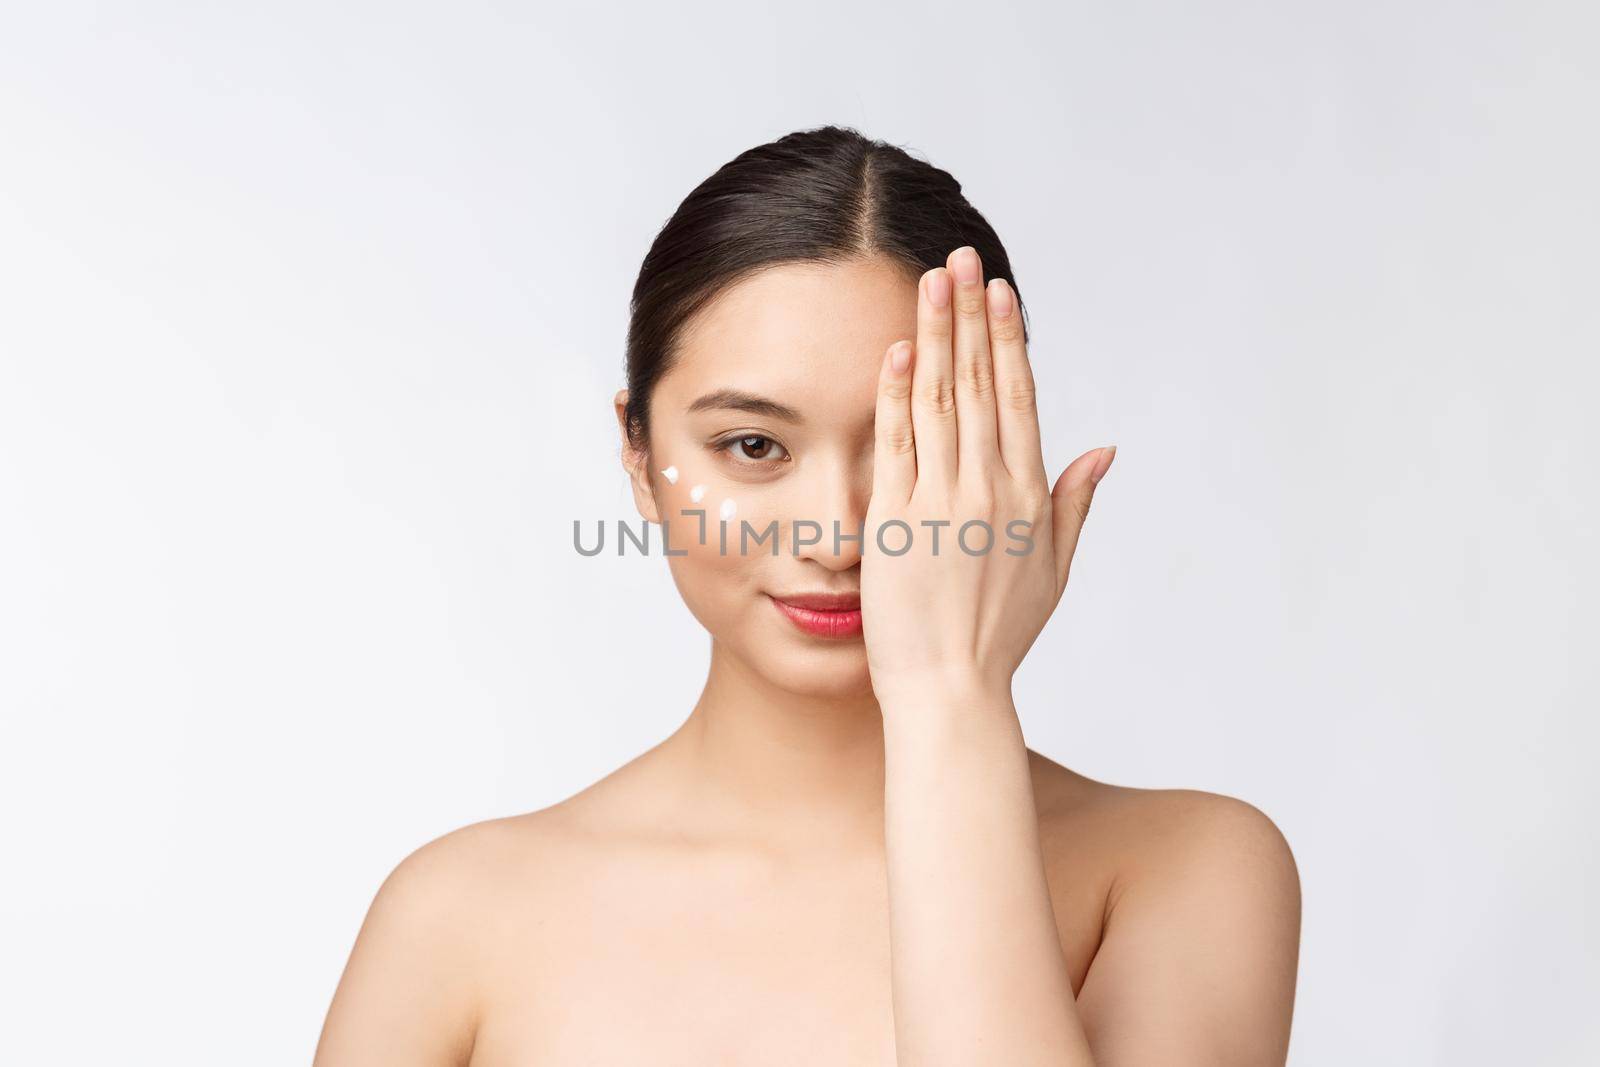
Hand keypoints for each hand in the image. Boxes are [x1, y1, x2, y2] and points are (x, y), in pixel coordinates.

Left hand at [860, 246, 1114, 703]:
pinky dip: (897, 395)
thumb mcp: (1054, 569)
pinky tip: (898, 351)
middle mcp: (989, 488)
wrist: (951, 687)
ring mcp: (942, 500)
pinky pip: (897, 443)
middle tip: (959, 258)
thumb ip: (1076, 503)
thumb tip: (1104, 450)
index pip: (1018, 397)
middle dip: (969, 316)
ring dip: (935, 336)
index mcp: (1028, 495)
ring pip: (940, 400)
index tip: (999, 292)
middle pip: (980, 384)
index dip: (1008, 340)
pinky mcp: (898, 518)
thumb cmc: (999, 634)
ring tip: (930, 282)